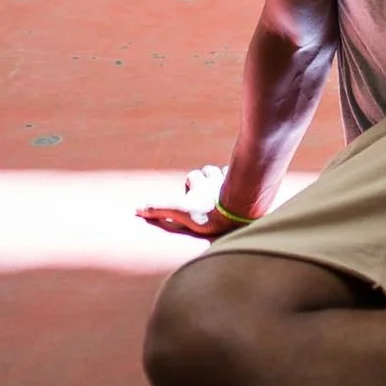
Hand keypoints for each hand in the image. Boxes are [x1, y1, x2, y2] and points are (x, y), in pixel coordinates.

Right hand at [137, 164, 257, 240]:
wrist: (238, 212)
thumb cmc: (209, 213)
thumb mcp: (181, 211)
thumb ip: (160, 209)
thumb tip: (137, 208)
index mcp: (201, 185)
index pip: (193, 177)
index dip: (191, 182)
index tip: (191, 190)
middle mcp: (216, 180)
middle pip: (210, 171)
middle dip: (208, 176)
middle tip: (209, 188)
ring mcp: (234, 183)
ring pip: (228, 174)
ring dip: (226, 178)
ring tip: (228, 188)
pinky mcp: (248, 187)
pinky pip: (249, 179)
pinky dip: (246, 183)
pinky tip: (248, 192)